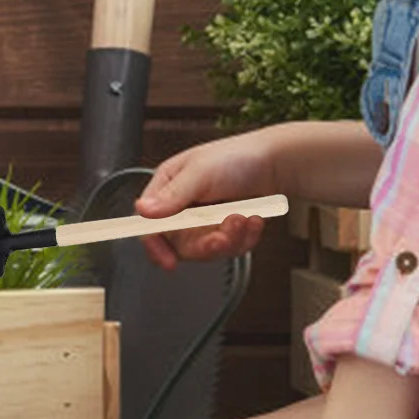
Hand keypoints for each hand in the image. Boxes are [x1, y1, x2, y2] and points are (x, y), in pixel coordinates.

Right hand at [136, 129, 283, 270]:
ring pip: (207, 249)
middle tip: (223, 236)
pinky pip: (230, 248)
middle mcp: (182, 206)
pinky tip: (253, 219)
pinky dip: (245, 237)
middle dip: (205, 243)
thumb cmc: (236, 157)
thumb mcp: (200, 174)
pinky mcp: (225, 230)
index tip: (167, 261)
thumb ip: (172, 195)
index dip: (154, 244)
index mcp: (167, 187)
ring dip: (230, 238)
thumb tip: (142, 211)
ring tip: (244, 219)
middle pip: (180, 243)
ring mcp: (204, 220)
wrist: (276, 164)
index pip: (149, 223)